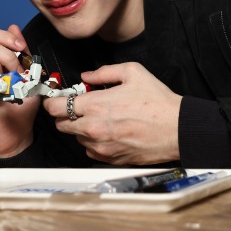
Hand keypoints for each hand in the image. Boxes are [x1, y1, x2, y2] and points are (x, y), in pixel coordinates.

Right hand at [0, 24, 40, 157]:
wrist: (19, 134)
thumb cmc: (22, 106)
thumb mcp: (28, 74)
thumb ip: (22, 52)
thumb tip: (14, 27)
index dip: (5, 36)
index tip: (21, 47)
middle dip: (5, 53)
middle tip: (17, 70)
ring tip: (8, 81)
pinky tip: (1, 91)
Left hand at [42, 62, 181, 164]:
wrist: (177, 129)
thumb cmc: (157, 101)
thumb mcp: (132, 72)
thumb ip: (103, 72)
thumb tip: (87, 76)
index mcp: (95, 105)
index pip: (56, 107)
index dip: (53, 102)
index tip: (57, 98)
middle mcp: (93, 128)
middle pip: (61, 125)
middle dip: (65, 115)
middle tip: (79, 107)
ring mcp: (101, 146)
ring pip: (76, 138)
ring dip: (81, 128)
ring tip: (100, 119)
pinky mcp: (109, 158)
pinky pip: (90, 151)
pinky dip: (94, 142)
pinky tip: (108, 132)